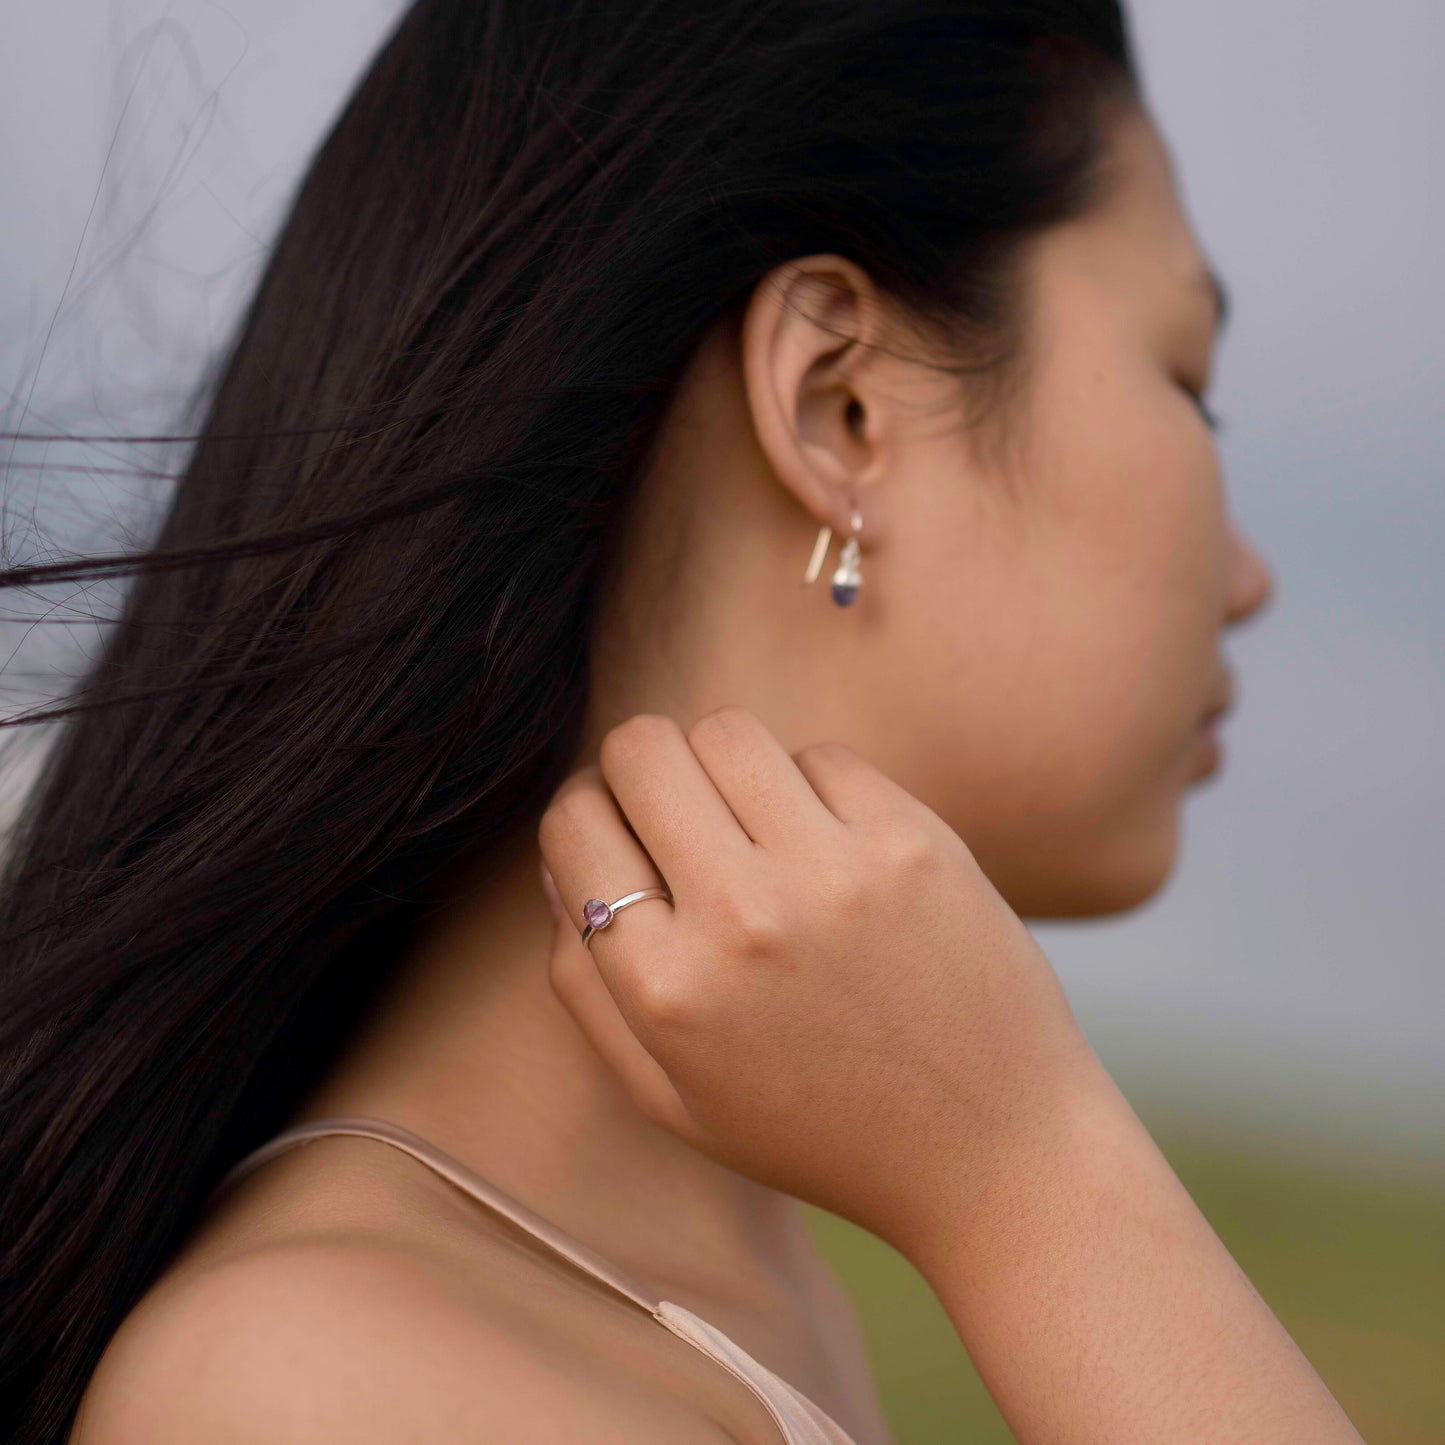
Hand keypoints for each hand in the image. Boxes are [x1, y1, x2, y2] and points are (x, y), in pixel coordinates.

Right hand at [537, 705, 1103, 1256]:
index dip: (586, 818)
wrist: (993, 1151)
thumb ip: (586, 987)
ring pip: (727, 731)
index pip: (574, 824)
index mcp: (668, 989)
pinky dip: (812, 790)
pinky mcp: (914, 840)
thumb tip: (559, 870)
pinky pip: (822, 756)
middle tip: (678, 816)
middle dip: (641, 772)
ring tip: (755, 826)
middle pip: (643, 749)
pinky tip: (832, 849)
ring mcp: (834, 870)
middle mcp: (743, 918)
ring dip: (724, 768)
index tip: (620, 837)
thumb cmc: (821, 1131)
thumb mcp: (672, 1099)